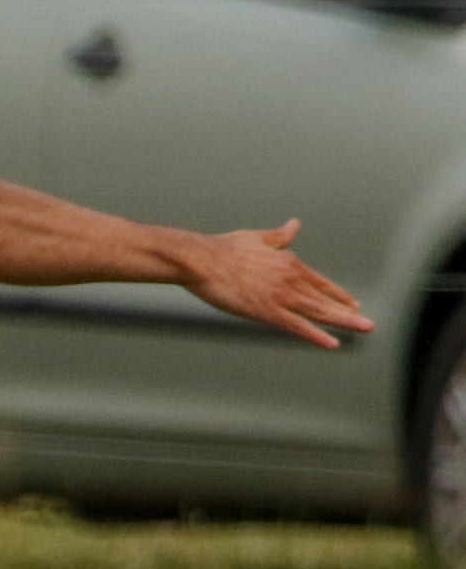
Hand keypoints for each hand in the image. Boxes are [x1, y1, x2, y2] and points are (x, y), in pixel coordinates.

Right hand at [181, 220, 373, 349]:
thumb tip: (295, 225)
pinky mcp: (267, 311)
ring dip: (344, 321)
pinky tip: (333, 343)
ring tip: (364, 328)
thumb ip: (279, 236)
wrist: (201, 260)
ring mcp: (280, 296)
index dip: (337, 294)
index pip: (319, 282)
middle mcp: (290, 279)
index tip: (352, 303)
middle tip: (368, 323)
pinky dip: (317, 335)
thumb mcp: (257, 238)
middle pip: (324, 299)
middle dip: (348, 312)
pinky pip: (297, 326)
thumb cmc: (223, 248)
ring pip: (318, 312)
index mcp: (288, 262)